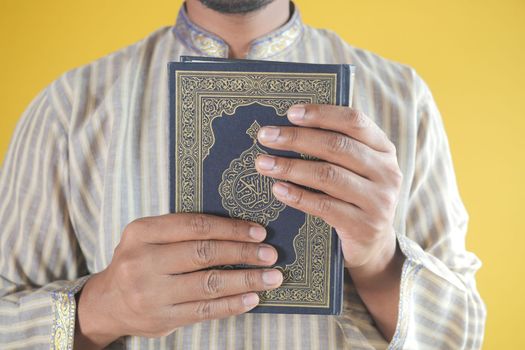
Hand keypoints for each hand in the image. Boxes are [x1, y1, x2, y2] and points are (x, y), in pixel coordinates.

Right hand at [75, 214, 282, 348]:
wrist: (107, 302)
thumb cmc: (138, 260)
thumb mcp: (148, 236)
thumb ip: (182, 230)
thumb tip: (238, 230)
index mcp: (141, 232)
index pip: (195, 225)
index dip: (231, 228)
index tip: (258, 232)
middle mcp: (143, 262)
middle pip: (204, 254)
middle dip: (243, 253)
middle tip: (270, 254)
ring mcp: (151, 293)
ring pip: (208, 284)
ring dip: (245, 280)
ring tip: (271, 278)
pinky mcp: (162, 319)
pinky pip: (204, 311)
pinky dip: (232, 304)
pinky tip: (252, 298)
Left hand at [255, 104, 403, 338]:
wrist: (373, 247)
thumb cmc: (353, 199)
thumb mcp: (354, 170)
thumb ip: (335, 149)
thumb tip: (288, 125)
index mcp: (383, 149)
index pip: (354, 121)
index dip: (321, 114)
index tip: (290, 113)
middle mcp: (386, 172)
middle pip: (337, 146)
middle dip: (296, 139)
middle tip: (265, 136)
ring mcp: (378, 201)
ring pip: (329, 175)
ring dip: (291, 167)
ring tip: (263, 163)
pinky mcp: (364, 226)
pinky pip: (325, 206)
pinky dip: (298, 196)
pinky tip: (277, 189)